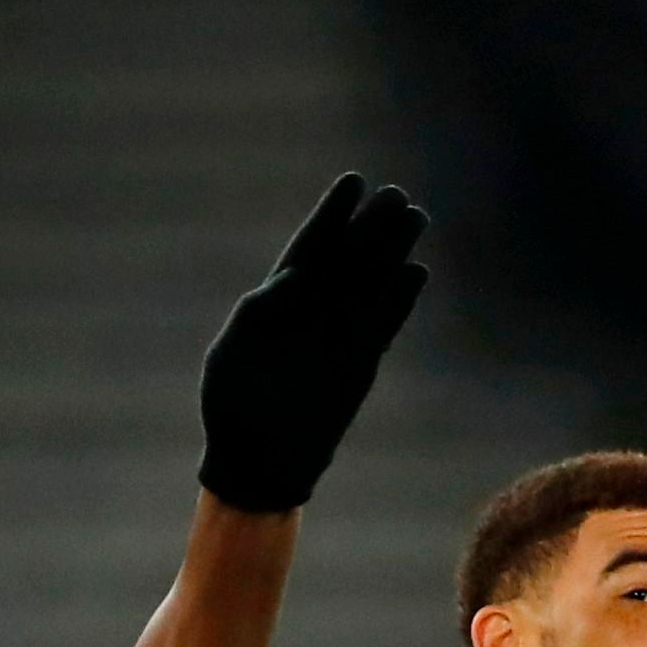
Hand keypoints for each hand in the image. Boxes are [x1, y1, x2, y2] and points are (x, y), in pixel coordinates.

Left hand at [197, 172, 428, 514]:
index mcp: (276, 300)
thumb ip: (257, 311)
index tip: (354, 182)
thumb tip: (293, 278)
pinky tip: (416, 272)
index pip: (310, 245)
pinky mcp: (361, 364)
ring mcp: (339, 335)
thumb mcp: (229, 355)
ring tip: (415, 216)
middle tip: (394, 195)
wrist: (259, 464)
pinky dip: (400, 300)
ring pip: (372, 283)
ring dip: (393, 251)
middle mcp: (312, 311)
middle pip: (348, 256)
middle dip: (371, 224)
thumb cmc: (232, 409)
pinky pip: (385, 324)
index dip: (333, 213)